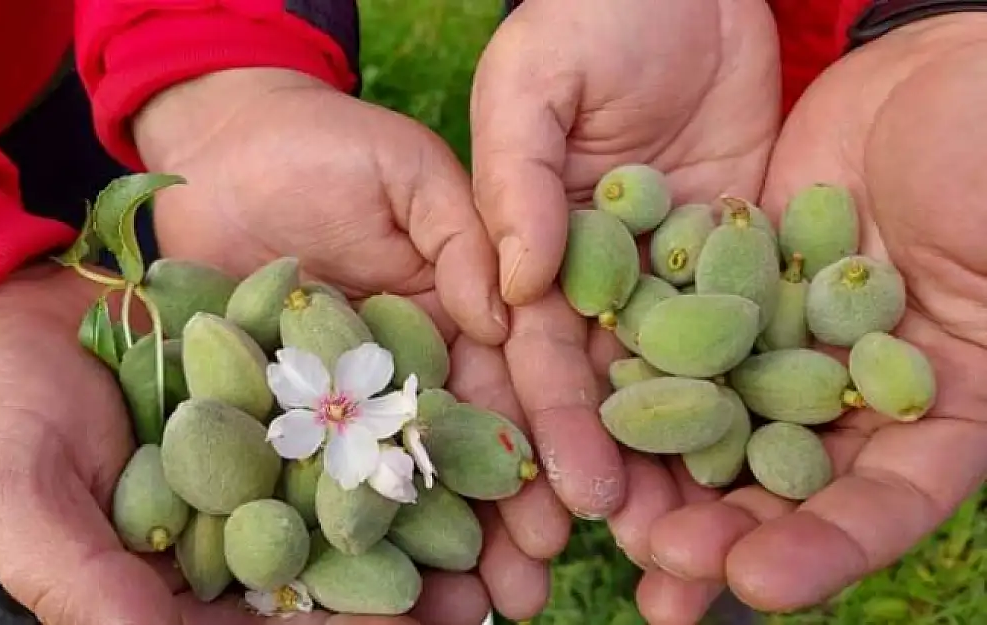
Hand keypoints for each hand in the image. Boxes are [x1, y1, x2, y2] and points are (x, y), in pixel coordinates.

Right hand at [0, 266, 492, 623]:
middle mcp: (236, 522)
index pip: (272, 621)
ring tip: (506, 524)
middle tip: (489, 598)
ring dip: (428, 508)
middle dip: (411, 588)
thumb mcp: (21, 503)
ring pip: (354, 490)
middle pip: (334, 568)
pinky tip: (455, 410)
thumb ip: (89, 585)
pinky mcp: (276, 377)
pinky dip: (396, 409)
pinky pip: (344, 397)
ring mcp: (262, 450)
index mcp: (183, 578)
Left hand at [133, 68, 557, 617]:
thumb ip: (466, 236)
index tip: (580, 501)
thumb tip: (511, 311)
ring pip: (402, 481)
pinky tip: (375, 587)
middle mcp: (415, 367)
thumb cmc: (323, 148)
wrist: (221, 151)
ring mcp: (349, 397)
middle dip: (506, 521)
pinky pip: (317, 478)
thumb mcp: (410, 173)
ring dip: (440, 547)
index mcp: (463, 312)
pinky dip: (345, 531)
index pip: (518, 382)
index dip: (549, 440)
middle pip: (468, 451)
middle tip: (531, 589)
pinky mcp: (284, 413)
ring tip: (475, 613)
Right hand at [469, 0, 779, 522]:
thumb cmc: (589, 18)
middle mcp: (610, 288)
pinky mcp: (751, 260)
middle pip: (618, 396)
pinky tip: (794, 468)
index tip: (574, 499)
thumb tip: (514, 289)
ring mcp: (684, 281)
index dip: (556, 428)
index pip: (543, 357)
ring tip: (723, 547)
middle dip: (632, 478)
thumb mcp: (534, 85)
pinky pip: (765, 335)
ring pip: (693, 387)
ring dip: (704, 467)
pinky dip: (776, 401)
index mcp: (542, 259)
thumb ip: (517, 180)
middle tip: (656, 559)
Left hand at [632, 14, 986, 621]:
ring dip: (667, 481)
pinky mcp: (729, 300)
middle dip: (724, 532)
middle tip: (659, 568)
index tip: (758, 580)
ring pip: (721, 430)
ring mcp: (785, 349)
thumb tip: (913, 424)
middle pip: (788, 486)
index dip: (827, 547)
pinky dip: (637, 386)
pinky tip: (588, 421)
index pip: (890, 502)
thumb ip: (976, 340)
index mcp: (941, 407)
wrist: (925, 71)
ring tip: (613, 528)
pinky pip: (675, 352)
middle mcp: (853, 394)